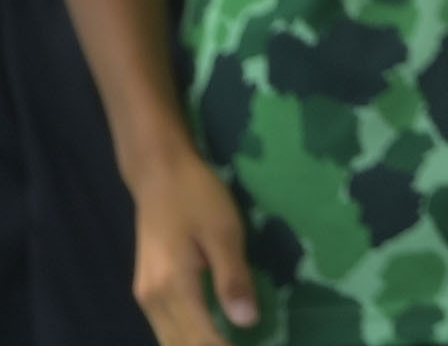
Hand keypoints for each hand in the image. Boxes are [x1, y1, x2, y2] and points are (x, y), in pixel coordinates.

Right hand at [126, 144, 256, 345]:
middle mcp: (153, 300)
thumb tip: (246, 322)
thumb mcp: (224, 232)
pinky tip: (208, 335)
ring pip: (170, 341)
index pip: (201, 340)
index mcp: (173, 287)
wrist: (157, 174)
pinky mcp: (147, 289)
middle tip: (241, 345)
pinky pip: (166, 328)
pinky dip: (186, 339)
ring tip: (227, 342)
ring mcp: (146, 296)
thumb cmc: (196, 197)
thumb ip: (233, 279)